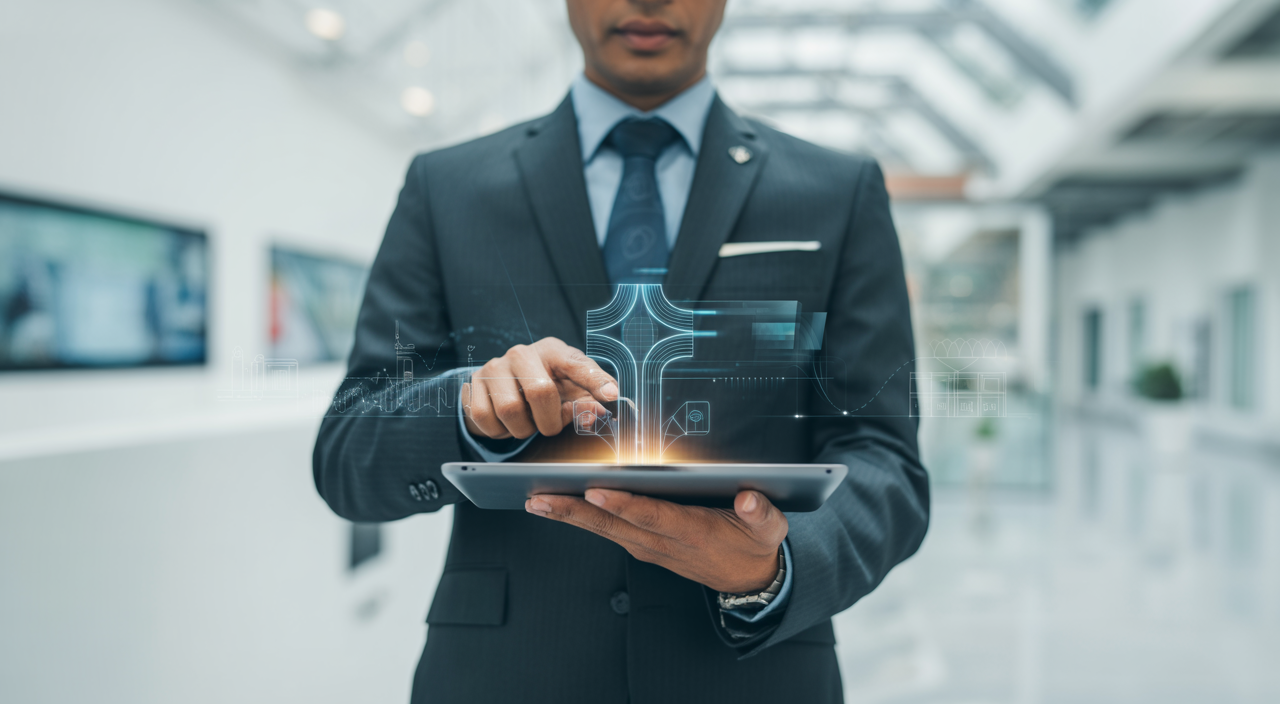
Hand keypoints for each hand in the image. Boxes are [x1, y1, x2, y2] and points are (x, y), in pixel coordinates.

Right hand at [463, 337, 617, 439]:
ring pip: (509, 410)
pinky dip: (497, 431)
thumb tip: (597, 414)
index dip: (595, 380)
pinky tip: (504, 422)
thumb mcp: (569, 392)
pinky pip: (484, 418)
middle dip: (548, 421)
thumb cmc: (544, 387)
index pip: (576, 362)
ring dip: (521, 429)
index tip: (612, 395)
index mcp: (553, 351)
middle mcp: (522, 353)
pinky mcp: (473, 383)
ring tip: (525, 422)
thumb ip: (587, 403)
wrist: (501, 385)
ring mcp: (494, 366)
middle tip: (548, 426)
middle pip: (540, 391)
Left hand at [525, 489, 786, 593]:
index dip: (625, 504)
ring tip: (537, 501)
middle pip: (615, 525)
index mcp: (693, 532)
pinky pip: (608, 532)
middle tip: (541, 499)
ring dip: (569, 516)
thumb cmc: (754, 544)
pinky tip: (559, 506)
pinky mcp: (644, 546)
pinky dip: (581, 519)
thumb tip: (749, 498)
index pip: (653, 516)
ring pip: (605, 530)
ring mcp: (650, 546)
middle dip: (576, 511)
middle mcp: (664, 541)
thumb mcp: (770, 528)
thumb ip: (761, 513)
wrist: (749, 580)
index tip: (597, 491)